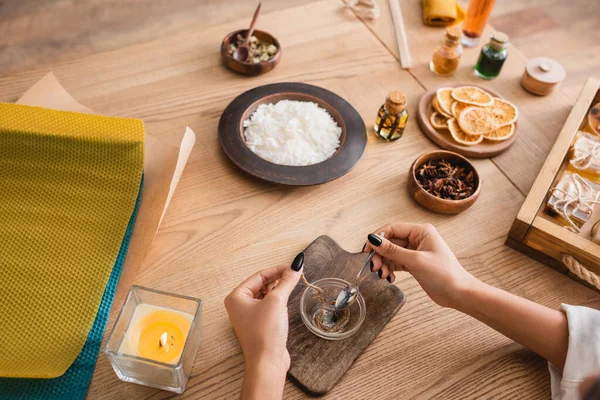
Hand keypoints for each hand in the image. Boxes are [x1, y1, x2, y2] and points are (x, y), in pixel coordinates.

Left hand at [224, 253, 303, 398]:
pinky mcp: (259, 324)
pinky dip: (278, 299)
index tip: (293, 266)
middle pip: (262, 284)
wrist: (267, 362)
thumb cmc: (265, 333)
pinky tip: (287, 297)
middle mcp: (239, 305)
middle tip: (295, 274)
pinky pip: (268, 305)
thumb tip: (296, 264)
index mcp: (236, 297)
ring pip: (266, 294)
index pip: (259, 276)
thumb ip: (287, 281)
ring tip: (293, 283)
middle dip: (278, 278)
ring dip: (279, 288)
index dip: (277, 269)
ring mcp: (249, 315)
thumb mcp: (277, 301)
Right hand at [364, 222, 478, 307]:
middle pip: (390, 241)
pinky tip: (390, 277)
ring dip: (384, 263)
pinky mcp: (414, 263)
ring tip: (383, 275)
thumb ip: (392, 250)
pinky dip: (390, 269)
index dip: (377, 238)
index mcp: (421, 231)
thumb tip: (373, 239)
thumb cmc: (444, 274)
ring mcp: (415, 251)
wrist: (458, 293)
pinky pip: (395, 262)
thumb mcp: (415, 261)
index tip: (367, 250)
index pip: (392, 228)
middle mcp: (417, 238)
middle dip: (380, 254)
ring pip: (391, 253)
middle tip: (374, 267)